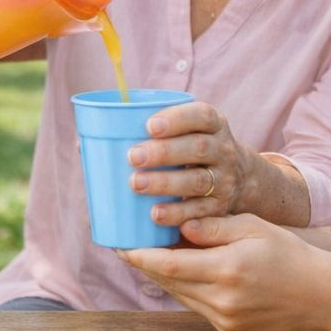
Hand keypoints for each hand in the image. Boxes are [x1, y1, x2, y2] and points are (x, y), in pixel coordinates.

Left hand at [122, 214, 330, 330]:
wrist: (319, 294)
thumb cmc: (287, 252)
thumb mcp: (252, 227)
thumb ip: (213, 227)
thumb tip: (178, 227)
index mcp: (227, 270)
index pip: (169, 265)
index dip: (140, 256)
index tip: (119, 245)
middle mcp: (222, 300)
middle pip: (169, 282)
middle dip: (146, 265)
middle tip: (126, 246)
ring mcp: (225, 321)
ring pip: (181, 296)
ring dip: (165, 277)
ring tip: (150, 256)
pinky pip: (197, 307)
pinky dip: (188, 289)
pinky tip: (184, 272)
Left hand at [127, 101, 261, 225]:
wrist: (239, 178)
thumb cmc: (192, 148)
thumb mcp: (188, 130)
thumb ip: (154, 129)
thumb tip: (91, 137)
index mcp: (214, 123)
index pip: (201, 116)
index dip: (176, 119)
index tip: (149, 126)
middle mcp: (223, 150)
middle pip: (197, 148)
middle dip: (164, 152)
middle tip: (133, 157)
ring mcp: (224, 179)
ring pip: (197, 181)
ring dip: (165, 183)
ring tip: (136, 184)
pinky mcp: (219, 207)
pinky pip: (199, 211)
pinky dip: (177, 213)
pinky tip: (155, 214)